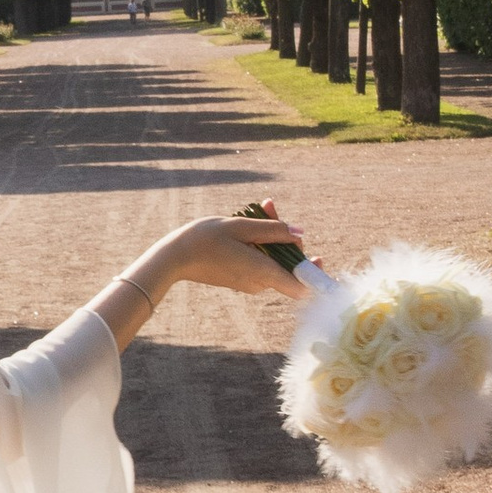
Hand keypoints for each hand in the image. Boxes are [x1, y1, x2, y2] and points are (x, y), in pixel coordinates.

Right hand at [160, 204, 312, 300]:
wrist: (173, 258)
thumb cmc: (204, 240)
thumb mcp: (241, 227)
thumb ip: (274, 230)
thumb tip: (301, 234)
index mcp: (263, 272)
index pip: (303, 286)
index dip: (314, 273)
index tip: (318, 257)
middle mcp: (260, 282)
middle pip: (289, 264)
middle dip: (287, 236)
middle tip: (270, 207)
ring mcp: (250, 282)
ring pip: (275, 260)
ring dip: (272, 235)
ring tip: (261, 206)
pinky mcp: (242, 278)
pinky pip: (261, 261)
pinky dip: (260, 243)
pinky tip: (249, 223)